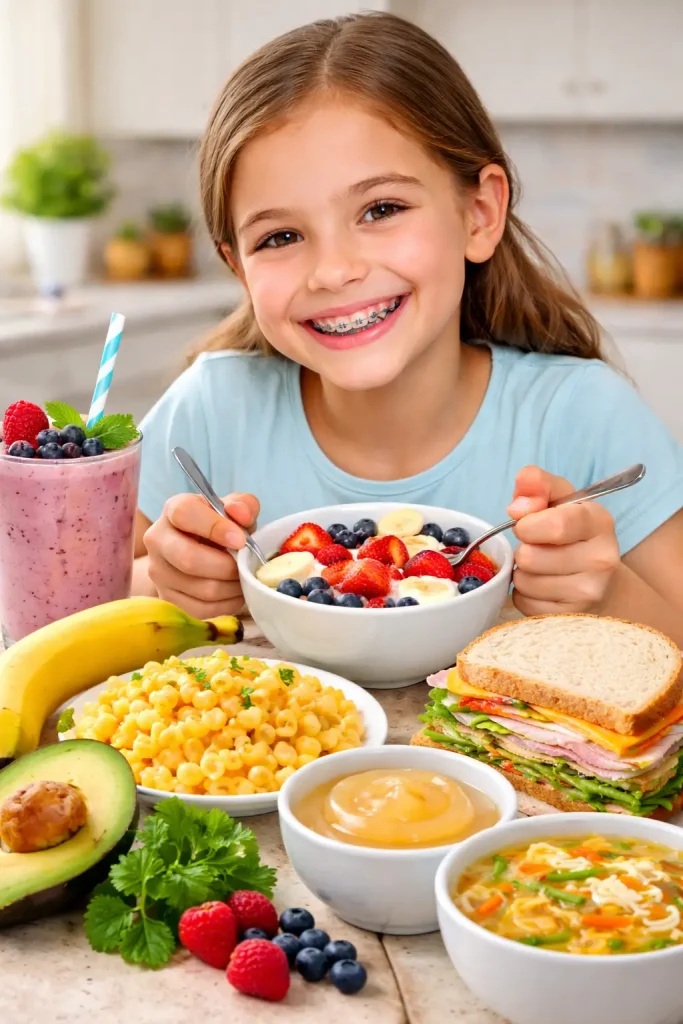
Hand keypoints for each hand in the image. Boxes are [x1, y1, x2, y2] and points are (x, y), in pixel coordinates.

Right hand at [144, 492, 259, 618]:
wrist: (195, 550)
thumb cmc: (217, 526)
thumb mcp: (232, 509)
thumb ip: (243, 505)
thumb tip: (243, 515)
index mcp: (173, 510)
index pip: (184, 514)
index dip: (215, 527)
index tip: (240, 540)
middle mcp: (158, 540)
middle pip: (189, 559)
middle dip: (227, 566)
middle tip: (245, 565)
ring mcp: (158, 572)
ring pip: (201, 589)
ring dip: (232, 587)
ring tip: (244, 578)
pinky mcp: (167, 598)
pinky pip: (202, 609)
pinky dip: (227, 604)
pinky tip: (235, 592)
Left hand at [506, 466, 620, 615]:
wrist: (600, 577)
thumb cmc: (571, 531)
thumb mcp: (558, 498)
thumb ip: (536, 484)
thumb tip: (517, 507)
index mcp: (599, 522)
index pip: (556, 525)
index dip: (528, 525)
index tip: (526, 524)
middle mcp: (602, 559)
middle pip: (530, 556)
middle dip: (524, 548)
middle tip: (539, 547)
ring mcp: (589, 593)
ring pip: (524, 581)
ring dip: (523, 572)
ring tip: (542, 566)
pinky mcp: (571, 616)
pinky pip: (523, 603)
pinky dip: (525, 593)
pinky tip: (543, 586)